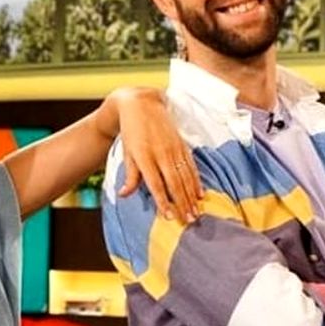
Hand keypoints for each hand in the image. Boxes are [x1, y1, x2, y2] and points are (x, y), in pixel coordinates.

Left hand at [108, 87, 201, 221]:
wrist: (142, 104)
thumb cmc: (131, 132)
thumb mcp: (127, 153)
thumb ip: (130, 176)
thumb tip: (123, 195)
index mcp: (145, 157)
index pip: (156, 184)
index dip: (163, 201)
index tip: (169, 216)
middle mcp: (161, 154)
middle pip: (174, 183)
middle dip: (182, 203)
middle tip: (189, 221)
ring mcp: (174, 149)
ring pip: (185, 177)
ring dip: (191, 196)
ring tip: (196, 213)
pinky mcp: (182, 145)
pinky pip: (191, 166)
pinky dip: (197, 181)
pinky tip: (201, 194)